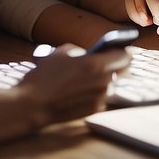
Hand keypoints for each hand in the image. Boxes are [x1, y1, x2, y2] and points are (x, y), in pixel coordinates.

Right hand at [16, 45, 130, 124]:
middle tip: (111, 61)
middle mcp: (103, 82)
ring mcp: (101, 97)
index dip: (122, 50)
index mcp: (95, 64)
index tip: (120, 49)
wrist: (33, 105)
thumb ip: (79, 51)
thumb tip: (88, 53)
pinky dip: (98, 91)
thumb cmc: (43, 77)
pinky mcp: (95, 110)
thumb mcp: (59, 53)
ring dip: (108, 78)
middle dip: (120, 64)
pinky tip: (84, 89)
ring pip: (114, 84)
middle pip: (125, 70)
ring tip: (95, 75)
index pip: (124, 55)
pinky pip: (104, 96)